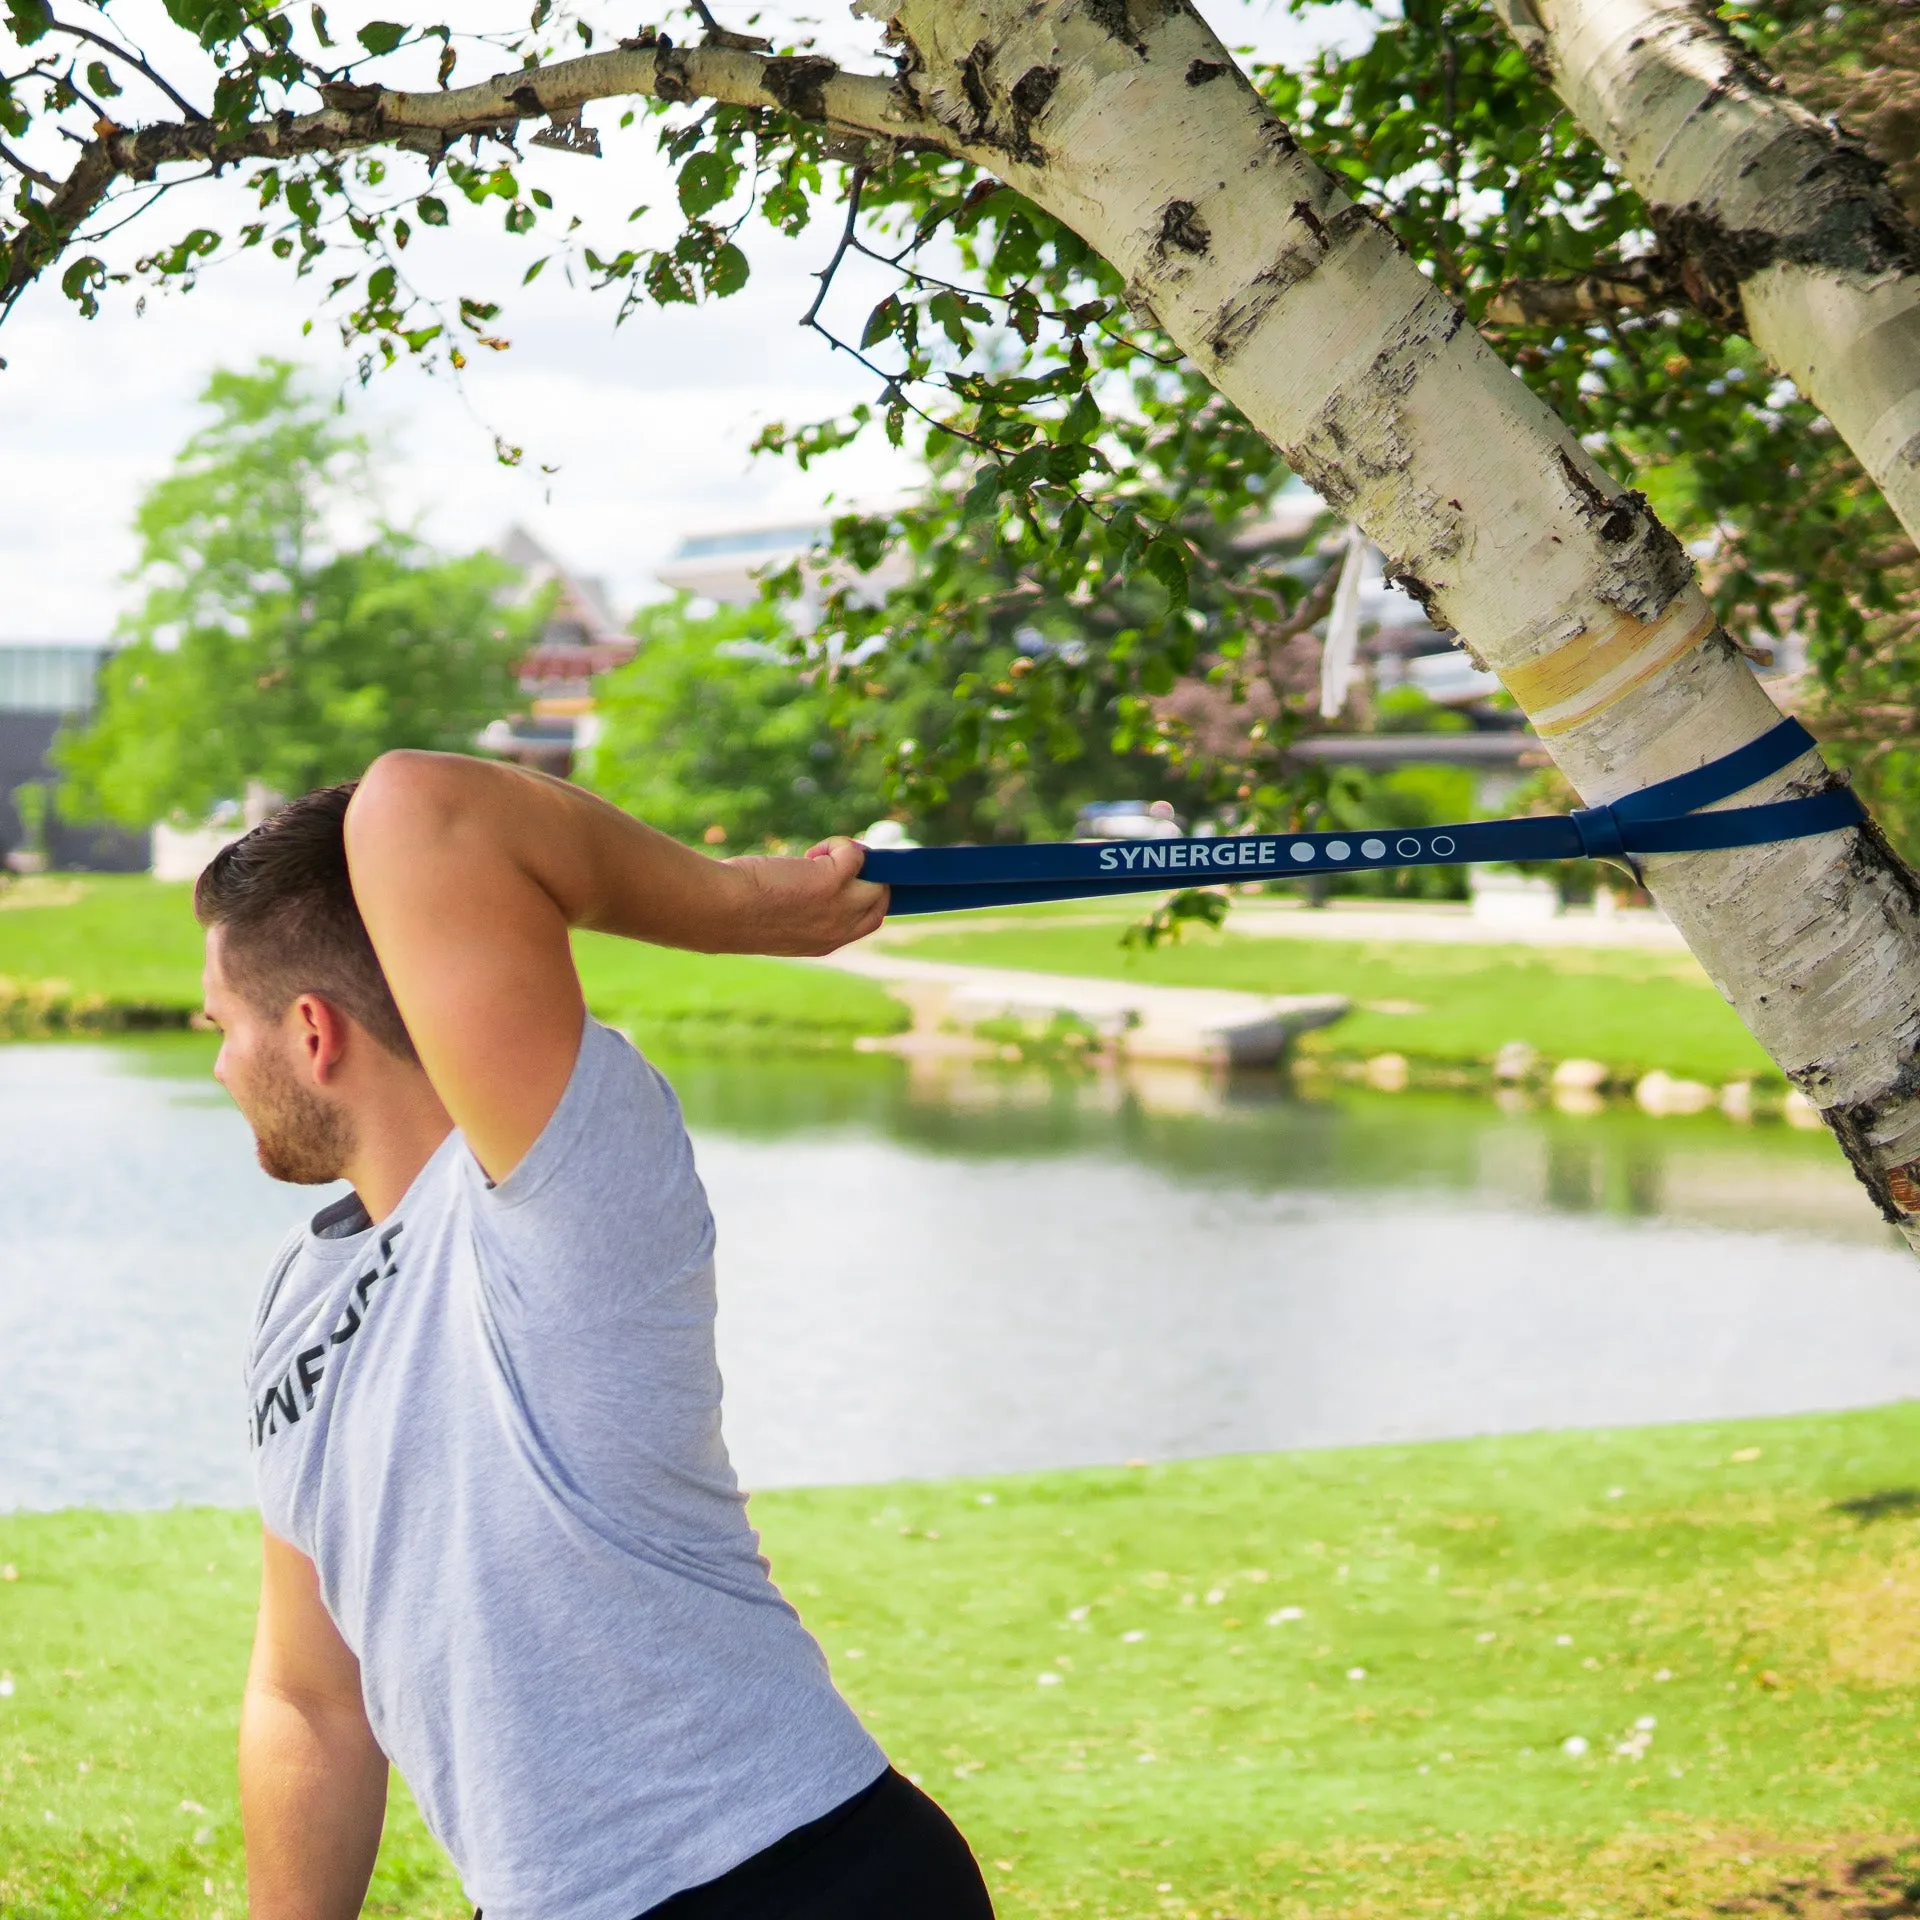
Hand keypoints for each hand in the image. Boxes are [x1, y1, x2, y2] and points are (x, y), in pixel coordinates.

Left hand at [723, 837, 888, 954]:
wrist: (721, 911)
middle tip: (838, 863)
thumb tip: (804, 877)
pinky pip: (856, 853)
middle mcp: (839, 930)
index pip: (868, 923)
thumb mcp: (776, 922)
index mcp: (825, 944)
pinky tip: (809, 851)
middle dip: (868, 878)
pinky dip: (837, 844)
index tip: (853, 881)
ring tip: (818, 857)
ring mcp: (840, 906)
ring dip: (854, 860)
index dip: (865, 899)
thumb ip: (798, 912)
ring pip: (876, 879)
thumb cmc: (734, 913)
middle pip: (880, 900)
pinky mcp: (833, 880)